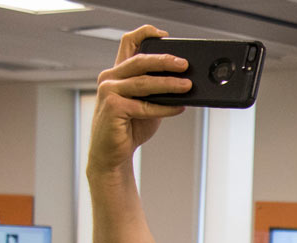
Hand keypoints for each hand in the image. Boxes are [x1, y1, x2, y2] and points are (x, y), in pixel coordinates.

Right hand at [88, 26, 189, 175]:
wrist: (113, 155)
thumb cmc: (130, 127)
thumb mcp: (147, 103)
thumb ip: (159, 90)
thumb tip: (187, 83)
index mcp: (118, 72)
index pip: (128, 42)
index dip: (145, 33)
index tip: (164, 35)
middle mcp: (110, 78)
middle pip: (140, 60)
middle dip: (164, 61)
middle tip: (185, 64)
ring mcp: (109, 91)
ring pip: (144, 83)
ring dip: (169, 84)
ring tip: (188, 86)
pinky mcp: (112, 107)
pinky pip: (144, 105)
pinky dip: (164, 108)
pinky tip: (179, 109)